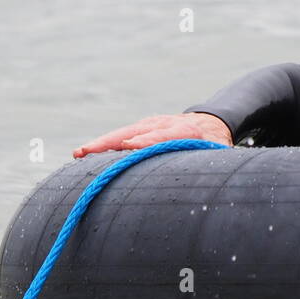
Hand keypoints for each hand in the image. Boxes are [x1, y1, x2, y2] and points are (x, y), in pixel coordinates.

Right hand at [72, 112, 232, 156]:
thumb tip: (220, 176)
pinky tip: (84, 154)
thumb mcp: (221, 152)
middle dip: (111, 143)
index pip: (162, 137)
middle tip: (88, 152)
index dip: (146, 143)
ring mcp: (150, 123)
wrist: (211, 121)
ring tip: (78, 153)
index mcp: (185, 132)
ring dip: (100, 143)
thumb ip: (217, 161)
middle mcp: (164, 124)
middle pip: (134, 133)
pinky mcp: (142, 126)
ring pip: (122, 132)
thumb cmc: (215, 144)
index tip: (128, 147)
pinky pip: (120, 135)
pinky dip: (103, 144)